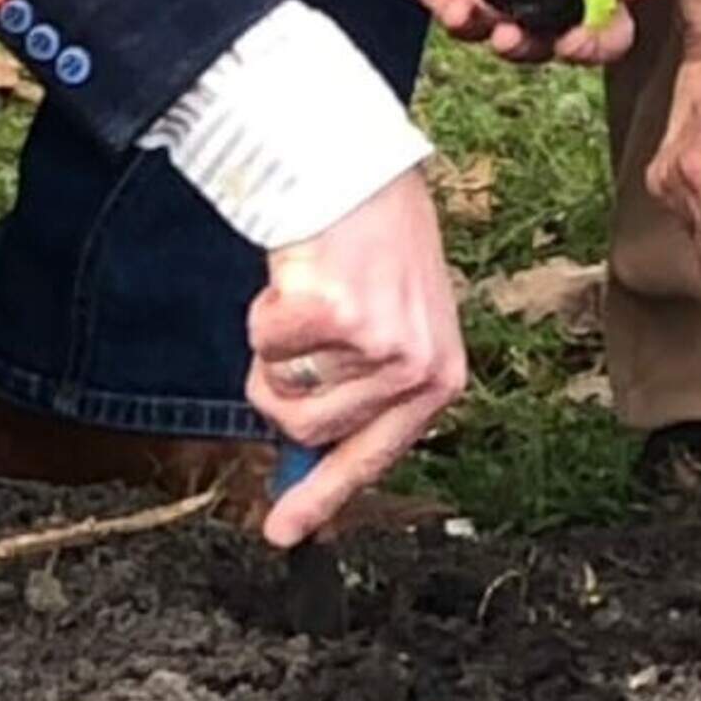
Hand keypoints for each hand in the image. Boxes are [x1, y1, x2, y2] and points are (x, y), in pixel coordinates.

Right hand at [247, 171, 467, 545]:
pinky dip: (263, 310)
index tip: (281, 532)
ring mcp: (378, 344)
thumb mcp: (393, 324)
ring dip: (272, 344)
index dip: (320, 498)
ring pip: (280, 391)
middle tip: (296, 329)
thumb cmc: (375, 240)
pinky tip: (296, 275)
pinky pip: (263, 343)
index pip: (371, 459)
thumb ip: (359, 391)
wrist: (360, 167)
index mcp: (437, 380)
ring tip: (306, 295)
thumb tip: (298, 463)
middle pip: (306, 428)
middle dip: (281, 383)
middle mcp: (416, 369)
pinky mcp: (336, 314)